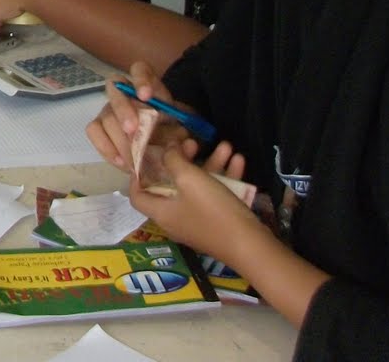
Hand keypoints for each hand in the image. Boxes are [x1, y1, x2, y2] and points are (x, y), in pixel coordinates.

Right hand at [87, 61, 188, 169]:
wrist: (162, 146)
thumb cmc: (173, 131)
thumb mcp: (183, 132)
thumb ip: (185, 136)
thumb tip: (189, 145)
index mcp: (148, 85)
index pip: (139, 69)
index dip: (140, 79)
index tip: (146, 96)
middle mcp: (124, 93)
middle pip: (116, 90)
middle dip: (123, 110)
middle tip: (132, 130)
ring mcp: (109, 109)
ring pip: (105, 115)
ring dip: (119, 138)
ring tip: (134, 159)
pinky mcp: (99, 126)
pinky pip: (94, 131)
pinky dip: (106, 147)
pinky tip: (122, 161)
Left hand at [127, 145, 260, 260]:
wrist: (251, 246)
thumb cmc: (213, 211)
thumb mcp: (190, 179)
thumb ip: (173, 160)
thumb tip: (166, 150)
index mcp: (161, 211)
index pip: (137, 195)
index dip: (138, 175)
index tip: (147, 155)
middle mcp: (175, 218)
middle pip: (171, 185)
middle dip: (184, 160)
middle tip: (194, 142)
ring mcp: (197, 221)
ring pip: (199, 187)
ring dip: (211, 165)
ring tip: (226, 146)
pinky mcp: (217, 222)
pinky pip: (215, 195)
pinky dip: (225, 178)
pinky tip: (239, 161)